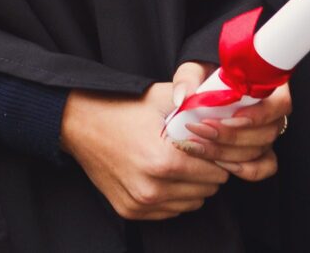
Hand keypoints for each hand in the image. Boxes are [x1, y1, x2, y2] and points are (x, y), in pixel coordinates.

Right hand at [62, 80, 230, 220]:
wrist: (80, 123)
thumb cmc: (123, 107)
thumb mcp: (162, 97)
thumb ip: (198, 104)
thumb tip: (228, 109)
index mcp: (163, 161)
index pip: (216, 172)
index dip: (219, 156)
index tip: (213, 145)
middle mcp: (151, 188)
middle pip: (207, 190)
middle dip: (208, 171)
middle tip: (197, 152)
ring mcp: (139, 203)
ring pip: (191, 203)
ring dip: (192, 185)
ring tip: (180, 162)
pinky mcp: (130, 211)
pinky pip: (170, 211)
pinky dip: (173, 196)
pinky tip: (164, 175)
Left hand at [166, 61, 287, 181]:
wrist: (201, 97)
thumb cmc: (204, 78)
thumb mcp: (194, 70)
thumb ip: (187, 79)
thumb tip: (182, 97)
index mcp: (268, 86)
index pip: (280, 103)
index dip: (260, 114)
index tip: (231, 117)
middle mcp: (273, 112)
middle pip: (267, 132)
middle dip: (232, 135)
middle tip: (202, 130)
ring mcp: (267, 134)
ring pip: (260, 151)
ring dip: (228, 151)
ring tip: (198, 145)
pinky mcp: (261, 153)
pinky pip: (262, 168)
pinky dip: (243, 169)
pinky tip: (219, 163)